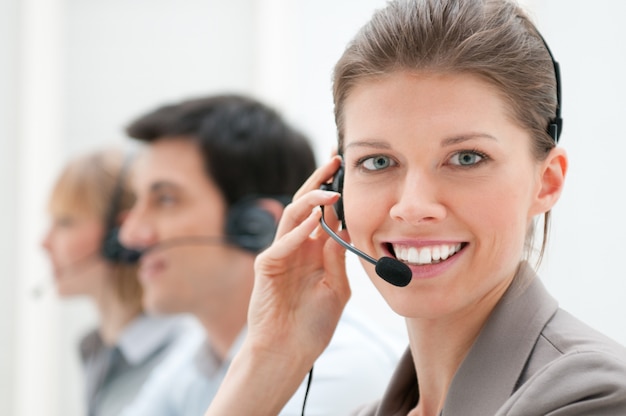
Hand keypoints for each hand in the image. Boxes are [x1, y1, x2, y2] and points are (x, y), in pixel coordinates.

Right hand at [247, 156, 348, 365]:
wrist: (289, 351)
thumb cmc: (313, 324)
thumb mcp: (336, 287)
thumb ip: (338, 257)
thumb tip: (345, 225)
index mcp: (314, 251)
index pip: (325, 212)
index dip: (336, 191)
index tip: (349, 171)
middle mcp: (297, 247)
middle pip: (306, 204)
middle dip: (320, 181)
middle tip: (335, 160)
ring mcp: (281, 254)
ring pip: (292, 216)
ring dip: (311, 200)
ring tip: (330, 191)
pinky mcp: (267, 266)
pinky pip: (282, 243)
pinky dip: (297, 230)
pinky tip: (312, 219)